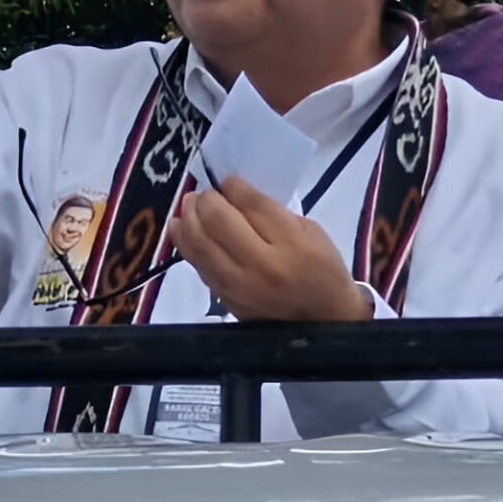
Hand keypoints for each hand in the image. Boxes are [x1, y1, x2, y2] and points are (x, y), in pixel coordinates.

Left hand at [170, 176, 372, 321]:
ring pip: (199, 243)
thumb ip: (274, 213)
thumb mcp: (311, 232)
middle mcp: (262, 265)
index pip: (253, 205)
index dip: (234, 185)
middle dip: (206, 199)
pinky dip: (185, 242)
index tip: (228, 179)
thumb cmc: (322, 271)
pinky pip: (198, 264)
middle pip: (219, 221)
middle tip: (205, 192)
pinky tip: (180, 227)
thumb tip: (236, 194)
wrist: (321, 323)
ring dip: (188, 217)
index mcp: (293, 244)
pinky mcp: (225, 299)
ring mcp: (239, 286)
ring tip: (190, 204)